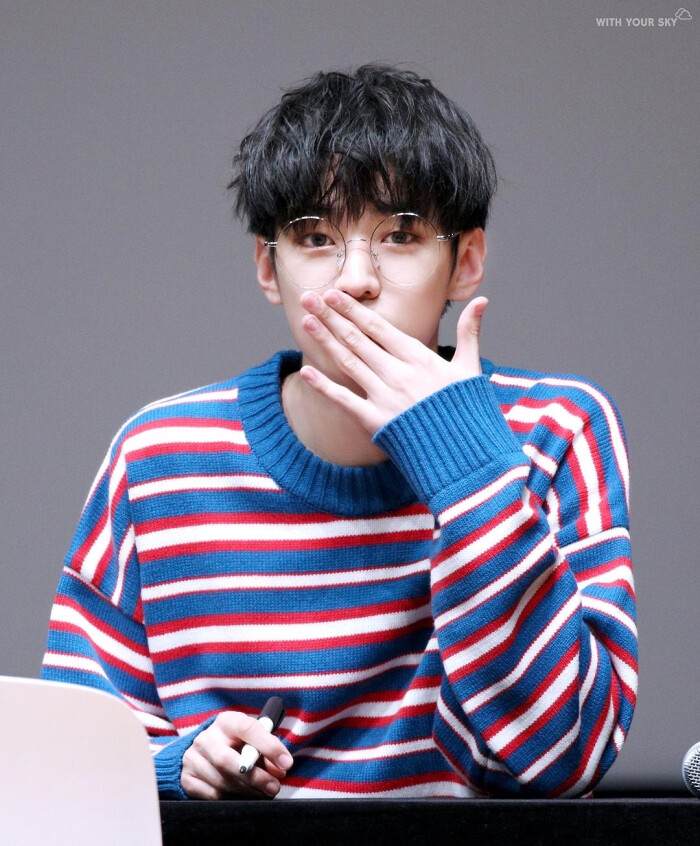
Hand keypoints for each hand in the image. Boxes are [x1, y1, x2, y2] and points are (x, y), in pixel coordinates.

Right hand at [180, 711, 292, 799]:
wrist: (203, 751)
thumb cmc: (236, 743)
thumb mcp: (252, 739)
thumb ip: (267, 751)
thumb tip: (281, 768)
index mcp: (226, 721)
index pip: (247, 728)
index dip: (268, 746)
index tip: (286, 763)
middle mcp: (206, 738)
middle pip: (227, 759)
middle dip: (254, 776)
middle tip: (274, 786)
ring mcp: (193, 758)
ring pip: (221, 779)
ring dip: (246, 790)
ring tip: (263, 792)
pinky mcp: (187, 778)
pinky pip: (212, 794)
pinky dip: (231, 797)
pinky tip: (244, 795)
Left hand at [298, 289, 487, 434]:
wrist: (466, 454)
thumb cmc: (468, 410)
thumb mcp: (470, 368)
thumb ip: (469, 332)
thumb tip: (482, 300)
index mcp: (420, 358)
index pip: (379, 327)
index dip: (354, 309)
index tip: (334, 293)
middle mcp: (399, 374)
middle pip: (358, 340)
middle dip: (331, 317)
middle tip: (309, 298)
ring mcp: (386, 397)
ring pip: (348, 363)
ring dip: (325, 341)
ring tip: (306, 322)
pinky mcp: (376, 421)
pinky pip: (344, 400)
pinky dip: (324, 386)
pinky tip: (305, 371)